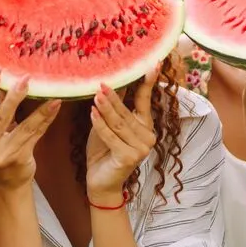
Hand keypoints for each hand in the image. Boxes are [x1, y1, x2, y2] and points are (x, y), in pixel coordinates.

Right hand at [0, 71, 61, 190]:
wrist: (6, 183)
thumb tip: (0, 79)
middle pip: (1, 117)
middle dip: (13, 97)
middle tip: (24, 79)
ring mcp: (2, 155)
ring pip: (22, 126)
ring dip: (37, 108)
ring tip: (46, 92)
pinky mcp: (19, 159)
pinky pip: (35, 134)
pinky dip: (45, 118)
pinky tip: (54, 106)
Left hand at [85, 64, 158, 202]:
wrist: (100, 182)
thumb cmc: (104, 152)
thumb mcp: (109, 126)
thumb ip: (115, 109)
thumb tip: (113, 83)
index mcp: (145, 126)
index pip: (145, 101)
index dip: (147, 82)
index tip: (153, 64)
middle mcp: (147, 137)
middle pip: (127, 112)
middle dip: (114, 97)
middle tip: (102, 83)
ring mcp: (141, 149)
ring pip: (119, 123)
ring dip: (106, 108)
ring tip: (95, 95)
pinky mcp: (129, 157)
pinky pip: (111, 137)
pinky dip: (100, 125)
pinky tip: (92, 113)